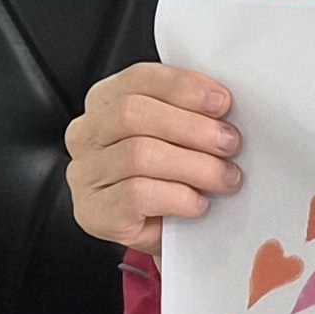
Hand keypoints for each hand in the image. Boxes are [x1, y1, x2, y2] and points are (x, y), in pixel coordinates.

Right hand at [65, 62, 239, 256]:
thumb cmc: (174, 176)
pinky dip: (178, 197)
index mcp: (106, 102)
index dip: (182, 86)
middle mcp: (87, 134)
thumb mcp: (181, 135)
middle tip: (229, 143)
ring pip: (138, 155)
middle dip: (192, 127)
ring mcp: (85, 174)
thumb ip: (192, 112)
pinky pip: (137, 195)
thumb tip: (223, 104)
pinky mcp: (94, 212)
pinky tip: (198, 203)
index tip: (221, 102)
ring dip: (194, 165)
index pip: (138, 79)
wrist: (168, 234)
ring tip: (225, 177)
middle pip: (133, 114)